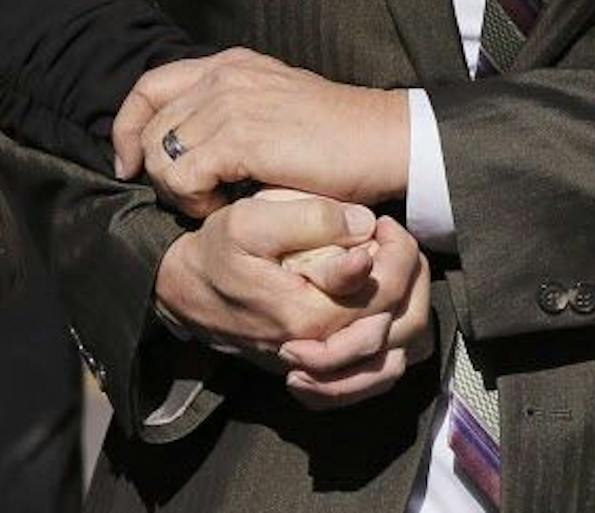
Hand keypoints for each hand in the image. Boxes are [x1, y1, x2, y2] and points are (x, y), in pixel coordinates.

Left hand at [114, 48, 410, 215]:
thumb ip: (229, 112)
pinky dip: (194, 200)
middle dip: (155, 171)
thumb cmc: (336, 139)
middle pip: (148, 126)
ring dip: (178, 190)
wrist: (385, 142)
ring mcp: (230, 103)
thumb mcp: (272, 109)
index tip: (128, 166)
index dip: (127, 128)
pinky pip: (182, 175)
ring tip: (215, 203)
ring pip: (159, 154)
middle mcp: (223, 75)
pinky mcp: (241, 137)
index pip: (149, 87)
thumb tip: (182, 146)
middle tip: (190, 200)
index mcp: (228, 64)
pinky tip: (227, 206)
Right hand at [152, 190, 430, 412]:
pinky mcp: (318, 370)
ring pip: (399, 355)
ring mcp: (322, 366)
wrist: (183, 292)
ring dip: (407, 310)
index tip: (382, 222)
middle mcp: (322, 350)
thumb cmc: (215, 254)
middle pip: (406, 324)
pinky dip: (391, 347)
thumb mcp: (250, 221)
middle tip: (391, 243)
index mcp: (311, 315)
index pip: (389, 289)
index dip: (399, 249)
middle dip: (411, 277)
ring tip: (390, 272)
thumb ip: (310, 219)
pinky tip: (380, 313)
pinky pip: (375, 376)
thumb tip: (365, 226)